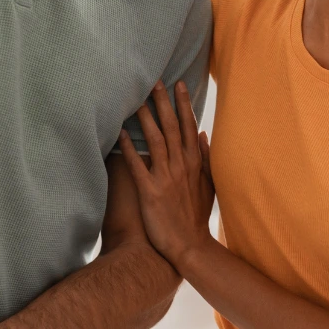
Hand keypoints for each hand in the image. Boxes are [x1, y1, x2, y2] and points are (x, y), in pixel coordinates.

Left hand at [118, 81, 214, 268]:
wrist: (188, 247)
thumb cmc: (195, 217)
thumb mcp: (208, 186)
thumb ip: (205, 159)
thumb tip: (203, 135)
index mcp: (194, 163)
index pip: (189, 127)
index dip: (184, 105)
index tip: (179, 85)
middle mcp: (181, 166)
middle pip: (172, 128)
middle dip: (164, 104)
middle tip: (154, 82)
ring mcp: (166, 178)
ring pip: (155, 142)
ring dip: (146, 119)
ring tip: (135, 100)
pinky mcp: (150, 192)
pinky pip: (138, 166)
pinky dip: (129, 149)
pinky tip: (120, 134)